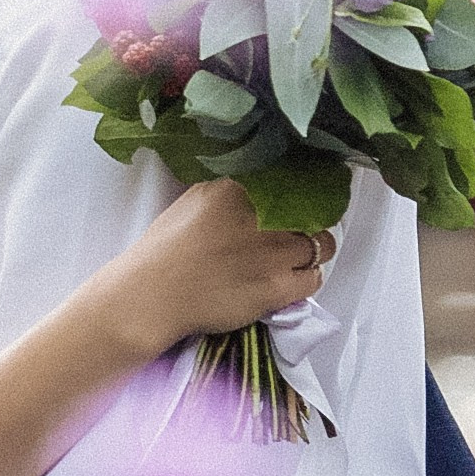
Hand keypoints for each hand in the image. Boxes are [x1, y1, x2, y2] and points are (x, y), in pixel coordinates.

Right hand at [120, 180, 337, 354]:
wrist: (152, 295)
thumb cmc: (165, 249)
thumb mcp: (195, 199)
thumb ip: (229, 187)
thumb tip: (258, 183)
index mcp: (241, 189)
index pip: (295, 180)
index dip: (302, 191)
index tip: (298, 199)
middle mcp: (263, 216)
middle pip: (314, 212)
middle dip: (310, 221)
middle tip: (297, 230)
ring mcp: (274, 253)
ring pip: (322, 245)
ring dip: (313, 249)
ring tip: (297, 255)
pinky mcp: (277, 288)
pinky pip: (314, 279)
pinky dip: (307, 278)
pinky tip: (290, 278)